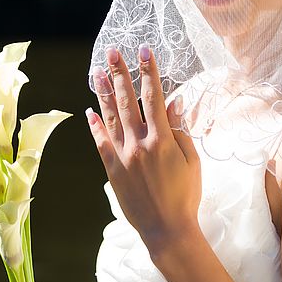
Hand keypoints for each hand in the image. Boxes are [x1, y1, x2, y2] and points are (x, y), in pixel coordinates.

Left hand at [87, 45, 201, 255]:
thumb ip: (181, 130)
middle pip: (127, 101)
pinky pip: (100, 143)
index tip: (143, 51)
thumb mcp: (192, 161)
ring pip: (110, 117)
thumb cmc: (186, 195)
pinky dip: (94, 126)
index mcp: (162, 140)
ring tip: (97, 72)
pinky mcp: (112, 170)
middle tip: (112, 52)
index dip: (148, 71)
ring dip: (104, 93)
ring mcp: (122, 156)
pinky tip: (89, 110)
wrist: (167, 230)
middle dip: (120, 73)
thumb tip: (174, 102)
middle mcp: (138, 144)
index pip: (153, 97)